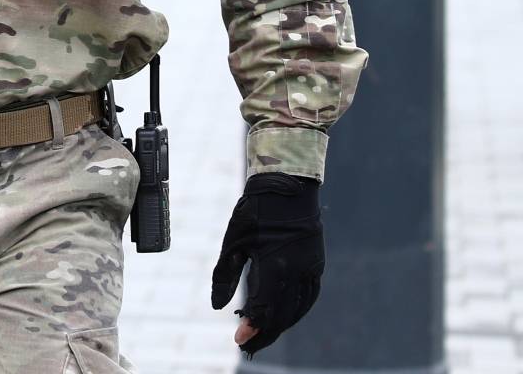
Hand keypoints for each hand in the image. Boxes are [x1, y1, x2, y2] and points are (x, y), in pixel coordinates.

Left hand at [211, 173, 324, 354]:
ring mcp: (311, 269)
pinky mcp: (316, 264)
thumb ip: (225, 275)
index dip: (252, 326)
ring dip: (282, 324)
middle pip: (283, 314)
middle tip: (249, 346)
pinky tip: (285, 316)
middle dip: (266, 332)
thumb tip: (217, 306)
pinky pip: (309, 296)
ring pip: (299, 308)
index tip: (239, 341)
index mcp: (276, 265)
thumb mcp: (233, 241)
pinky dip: (297, 311)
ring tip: (265, 335)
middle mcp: (298, 271)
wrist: (286, 187)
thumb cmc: (255, 211)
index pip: (264, 307)